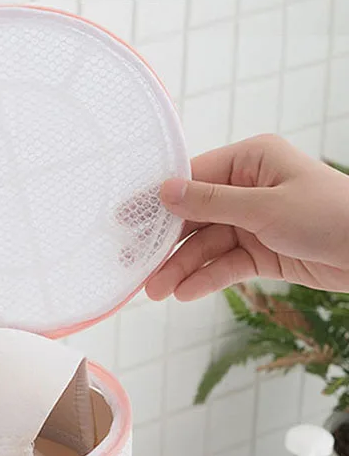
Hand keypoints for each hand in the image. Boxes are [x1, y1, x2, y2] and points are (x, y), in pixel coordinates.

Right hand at [146, 134, 348, 300]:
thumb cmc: (331, 214)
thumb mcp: (266, 206)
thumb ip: (211, 202)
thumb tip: (165, 191)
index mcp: (250, 162)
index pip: (192, 179)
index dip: (159, 201)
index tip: (126, 220)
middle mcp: (247, 189)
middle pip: (194, 217)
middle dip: (167, 245)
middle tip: (136, 266)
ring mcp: (253, 222)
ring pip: (206, 246)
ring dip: (182, 268)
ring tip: (157, 291)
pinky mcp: (260, 252)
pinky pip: (225, 264)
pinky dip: (206, 278)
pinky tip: (185, 292)